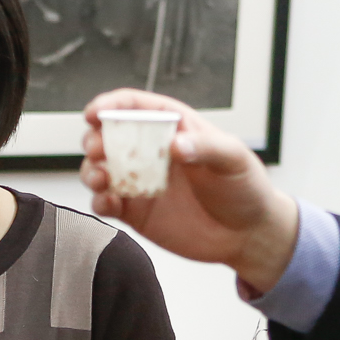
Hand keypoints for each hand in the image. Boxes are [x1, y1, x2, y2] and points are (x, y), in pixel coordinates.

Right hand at [78, 90, 300, 290]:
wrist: (248, 234)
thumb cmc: (245, 187)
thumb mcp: (233, 158)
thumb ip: (206, 147)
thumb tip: (176, 145)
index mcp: (172, 127)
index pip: (134, 107)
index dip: (110, 105)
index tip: (94, 113)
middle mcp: (151, 152)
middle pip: (108, 136)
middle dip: (94, 139)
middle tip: (98, 149)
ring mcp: (141, 182)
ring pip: (100, 169)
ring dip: (91, 171)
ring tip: (101, 179)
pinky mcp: (136, 212)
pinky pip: (106, 203)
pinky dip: (99, 201)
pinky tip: (108, 203)